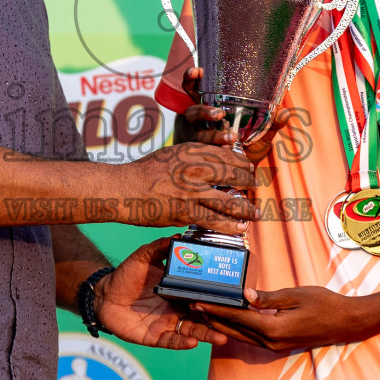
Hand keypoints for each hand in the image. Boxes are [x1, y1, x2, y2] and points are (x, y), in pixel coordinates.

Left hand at [93, 238, 228, 349]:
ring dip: (206, 335)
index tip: (232, 295)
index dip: (216, 296)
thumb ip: (160, 247)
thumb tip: (179, 236)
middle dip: (218, 319)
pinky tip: (192, 342)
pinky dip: (182, 343)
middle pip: (203, 315)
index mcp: (180, 289)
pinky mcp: (155, 337)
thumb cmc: (126, 275)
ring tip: (220, 337)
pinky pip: (172, 342)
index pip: (203, 294)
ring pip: (192, 331)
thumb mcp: (144, 257)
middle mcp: (178, 308)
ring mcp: (168, 323)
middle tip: (233, 319)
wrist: (103, 295)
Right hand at [121, 141, 258, 233]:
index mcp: (192, 151)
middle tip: (255, 186)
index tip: (249, 168)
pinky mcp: (187, 212)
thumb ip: (193, 157)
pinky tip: (241, 228)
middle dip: (249, 182)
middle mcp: (196, 169)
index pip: (227, 155)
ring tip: (255, 212)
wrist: (124, 188)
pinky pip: (216, 220)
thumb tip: (213, 163)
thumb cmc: (145, 171)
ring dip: (246, 208)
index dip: (243, 162)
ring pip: (229, 200)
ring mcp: (192, 191)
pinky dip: (231, 225)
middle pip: (233, 175)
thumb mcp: (172, 154)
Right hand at [179, 67, 279, 164]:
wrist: (243, 174)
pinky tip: (229, 152)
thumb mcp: (262, 133)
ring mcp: (200, 140)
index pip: (195, 89)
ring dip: (213, 135)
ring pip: (199, 134)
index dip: (191, 79)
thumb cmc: (248, 147)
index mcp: (211, 108)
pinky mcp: (202, 157)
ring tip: (231, 138)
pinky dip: (217, 152)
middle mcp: (201, 123)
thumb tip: (285, 113)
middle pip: (191, 112)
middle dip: (202, 110)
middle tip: (219, 113)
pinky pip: (204, 153)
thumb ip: (272, 123)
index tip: (197, 71)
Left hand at [192, 285, 378, 352]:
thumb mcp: (296, 295)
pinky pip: (250, 337)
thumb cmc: (325, 304)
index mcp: (274, 329)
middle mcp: (271, 342)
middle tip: (191, 306)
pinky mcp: (278, 345)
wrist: (347, 323)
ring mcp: (274, 346)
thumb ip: (269, 298)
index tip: (198, 302)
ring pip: (240, 336)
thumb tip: (245, 295)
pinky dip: (235, 328)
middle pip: (233, 330)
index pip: (237, 317)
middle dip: (211, 319)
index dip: (216, 309)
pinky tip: (227, 319)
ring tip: (203, 312)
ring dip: (221, 325)